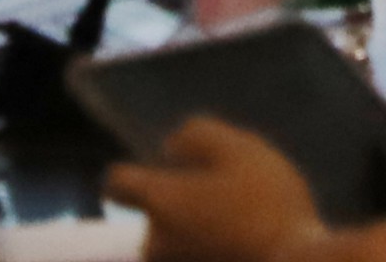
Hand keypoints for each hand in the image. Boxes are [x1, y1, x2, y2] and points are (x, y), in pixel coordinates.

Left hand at [106, 111, 322, 261]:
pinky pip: (198, 259)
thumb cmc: (268, 205)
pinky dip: (215, 252)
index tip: (168, 170)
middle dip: (181, 205)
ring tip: (245, 223)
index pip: (117, 183)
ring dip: (200, 232)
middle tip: (228, 196)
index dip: (136, 171)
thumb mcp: (240, 149)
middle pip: (154, 217)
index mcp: (160, 202)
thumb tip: (172, 145)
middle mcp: (157, 245)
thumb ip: (198, 136)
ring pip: (178, 243)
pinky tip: (248, 245)